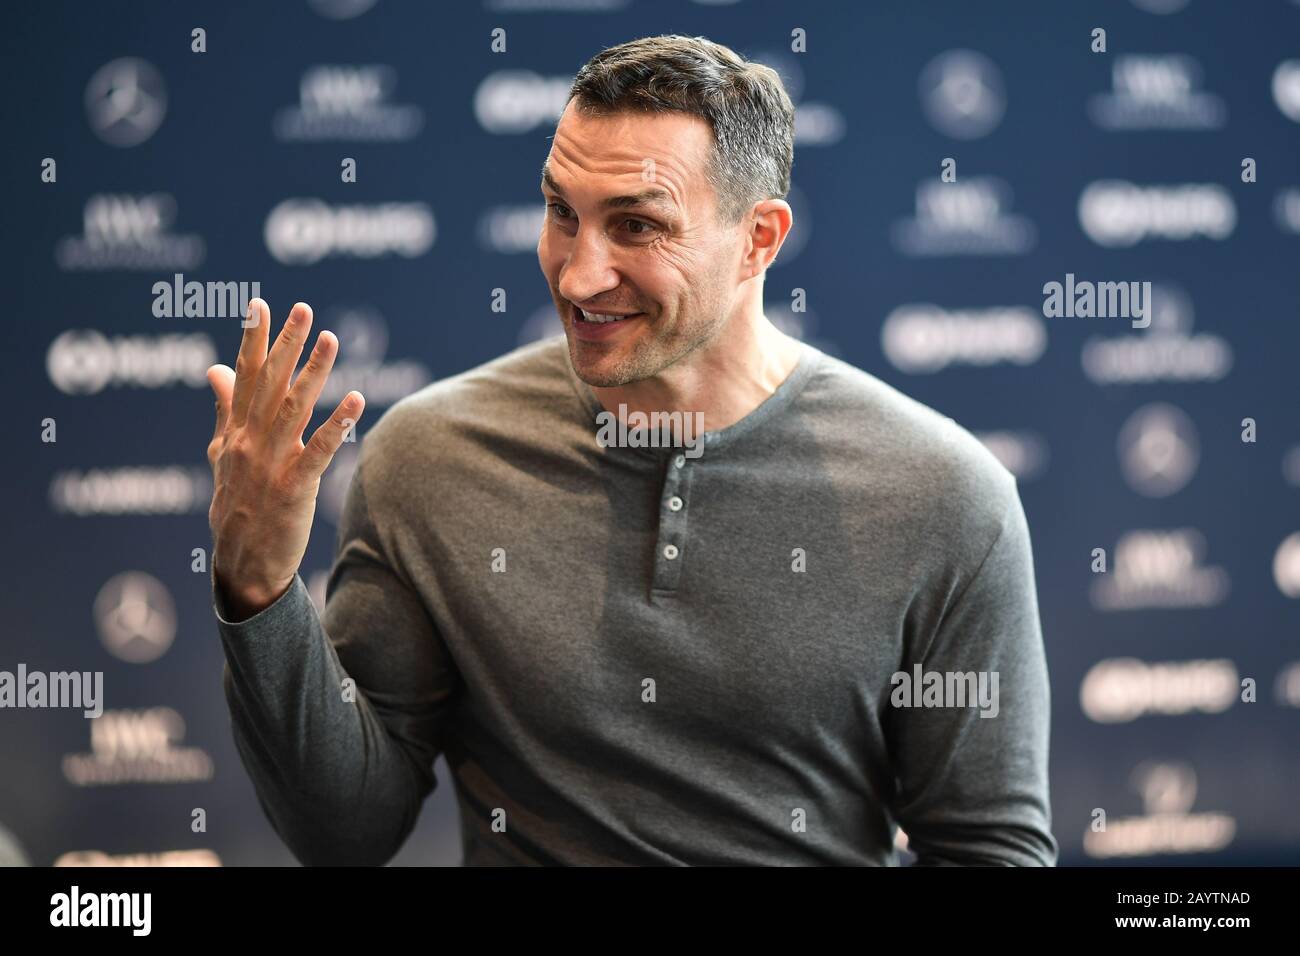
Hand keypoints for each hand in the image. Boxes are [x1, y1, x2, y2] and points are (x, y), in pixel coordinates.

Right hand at [206, 298, 364, 619]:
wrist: (242, 564)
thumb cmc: (237, 507)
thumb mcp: (223, 455)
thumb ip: (225, 411)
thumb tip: (215, 368)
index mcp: (235, 433)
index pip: (244, 377)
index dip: (253, 340)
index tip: (261, 305)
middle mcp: (249, 442)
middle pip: (269, 384)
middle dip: (286, 344)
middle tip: (303, 309)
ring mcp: (270, 464)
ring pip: (294, 409)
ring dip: (313, 372)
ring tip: (332, 340)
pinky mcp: (293, 487)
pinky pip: (318, 450)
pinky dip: (337, 424)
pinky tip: (356, 399)